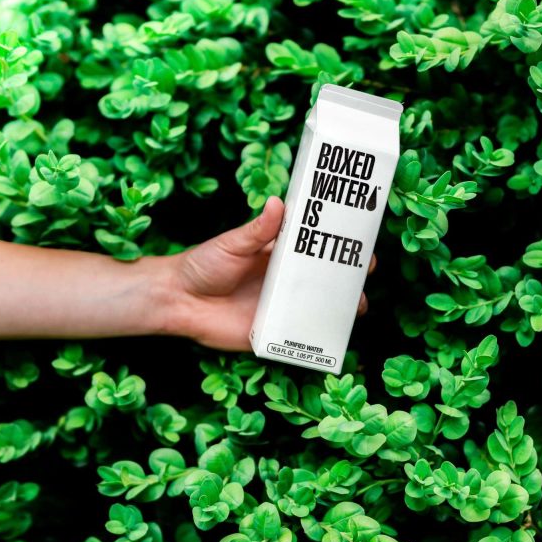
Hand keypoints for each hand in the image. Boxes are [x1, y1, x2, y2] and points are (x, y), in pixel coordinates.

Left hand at [163, 196, 373, 350]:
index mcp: (282, 255)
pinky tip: (333, 335)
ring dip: (343, 309)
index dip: (343, 247)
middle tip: (364, 273)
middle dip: (351, 279)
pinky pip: (301, 337)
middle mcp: (287, 282)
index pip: (319, 249)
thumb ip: (256, 229)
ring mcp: (283, 308)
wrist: (178, 301)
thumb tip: (277, 203)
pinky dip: (318, 338)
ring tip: (356, 306)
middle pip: (328, 281)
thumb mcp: (231, 244)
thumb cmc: (203, 265)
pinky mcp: (273, 332)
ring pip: (322, 310)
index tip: (362, 243)